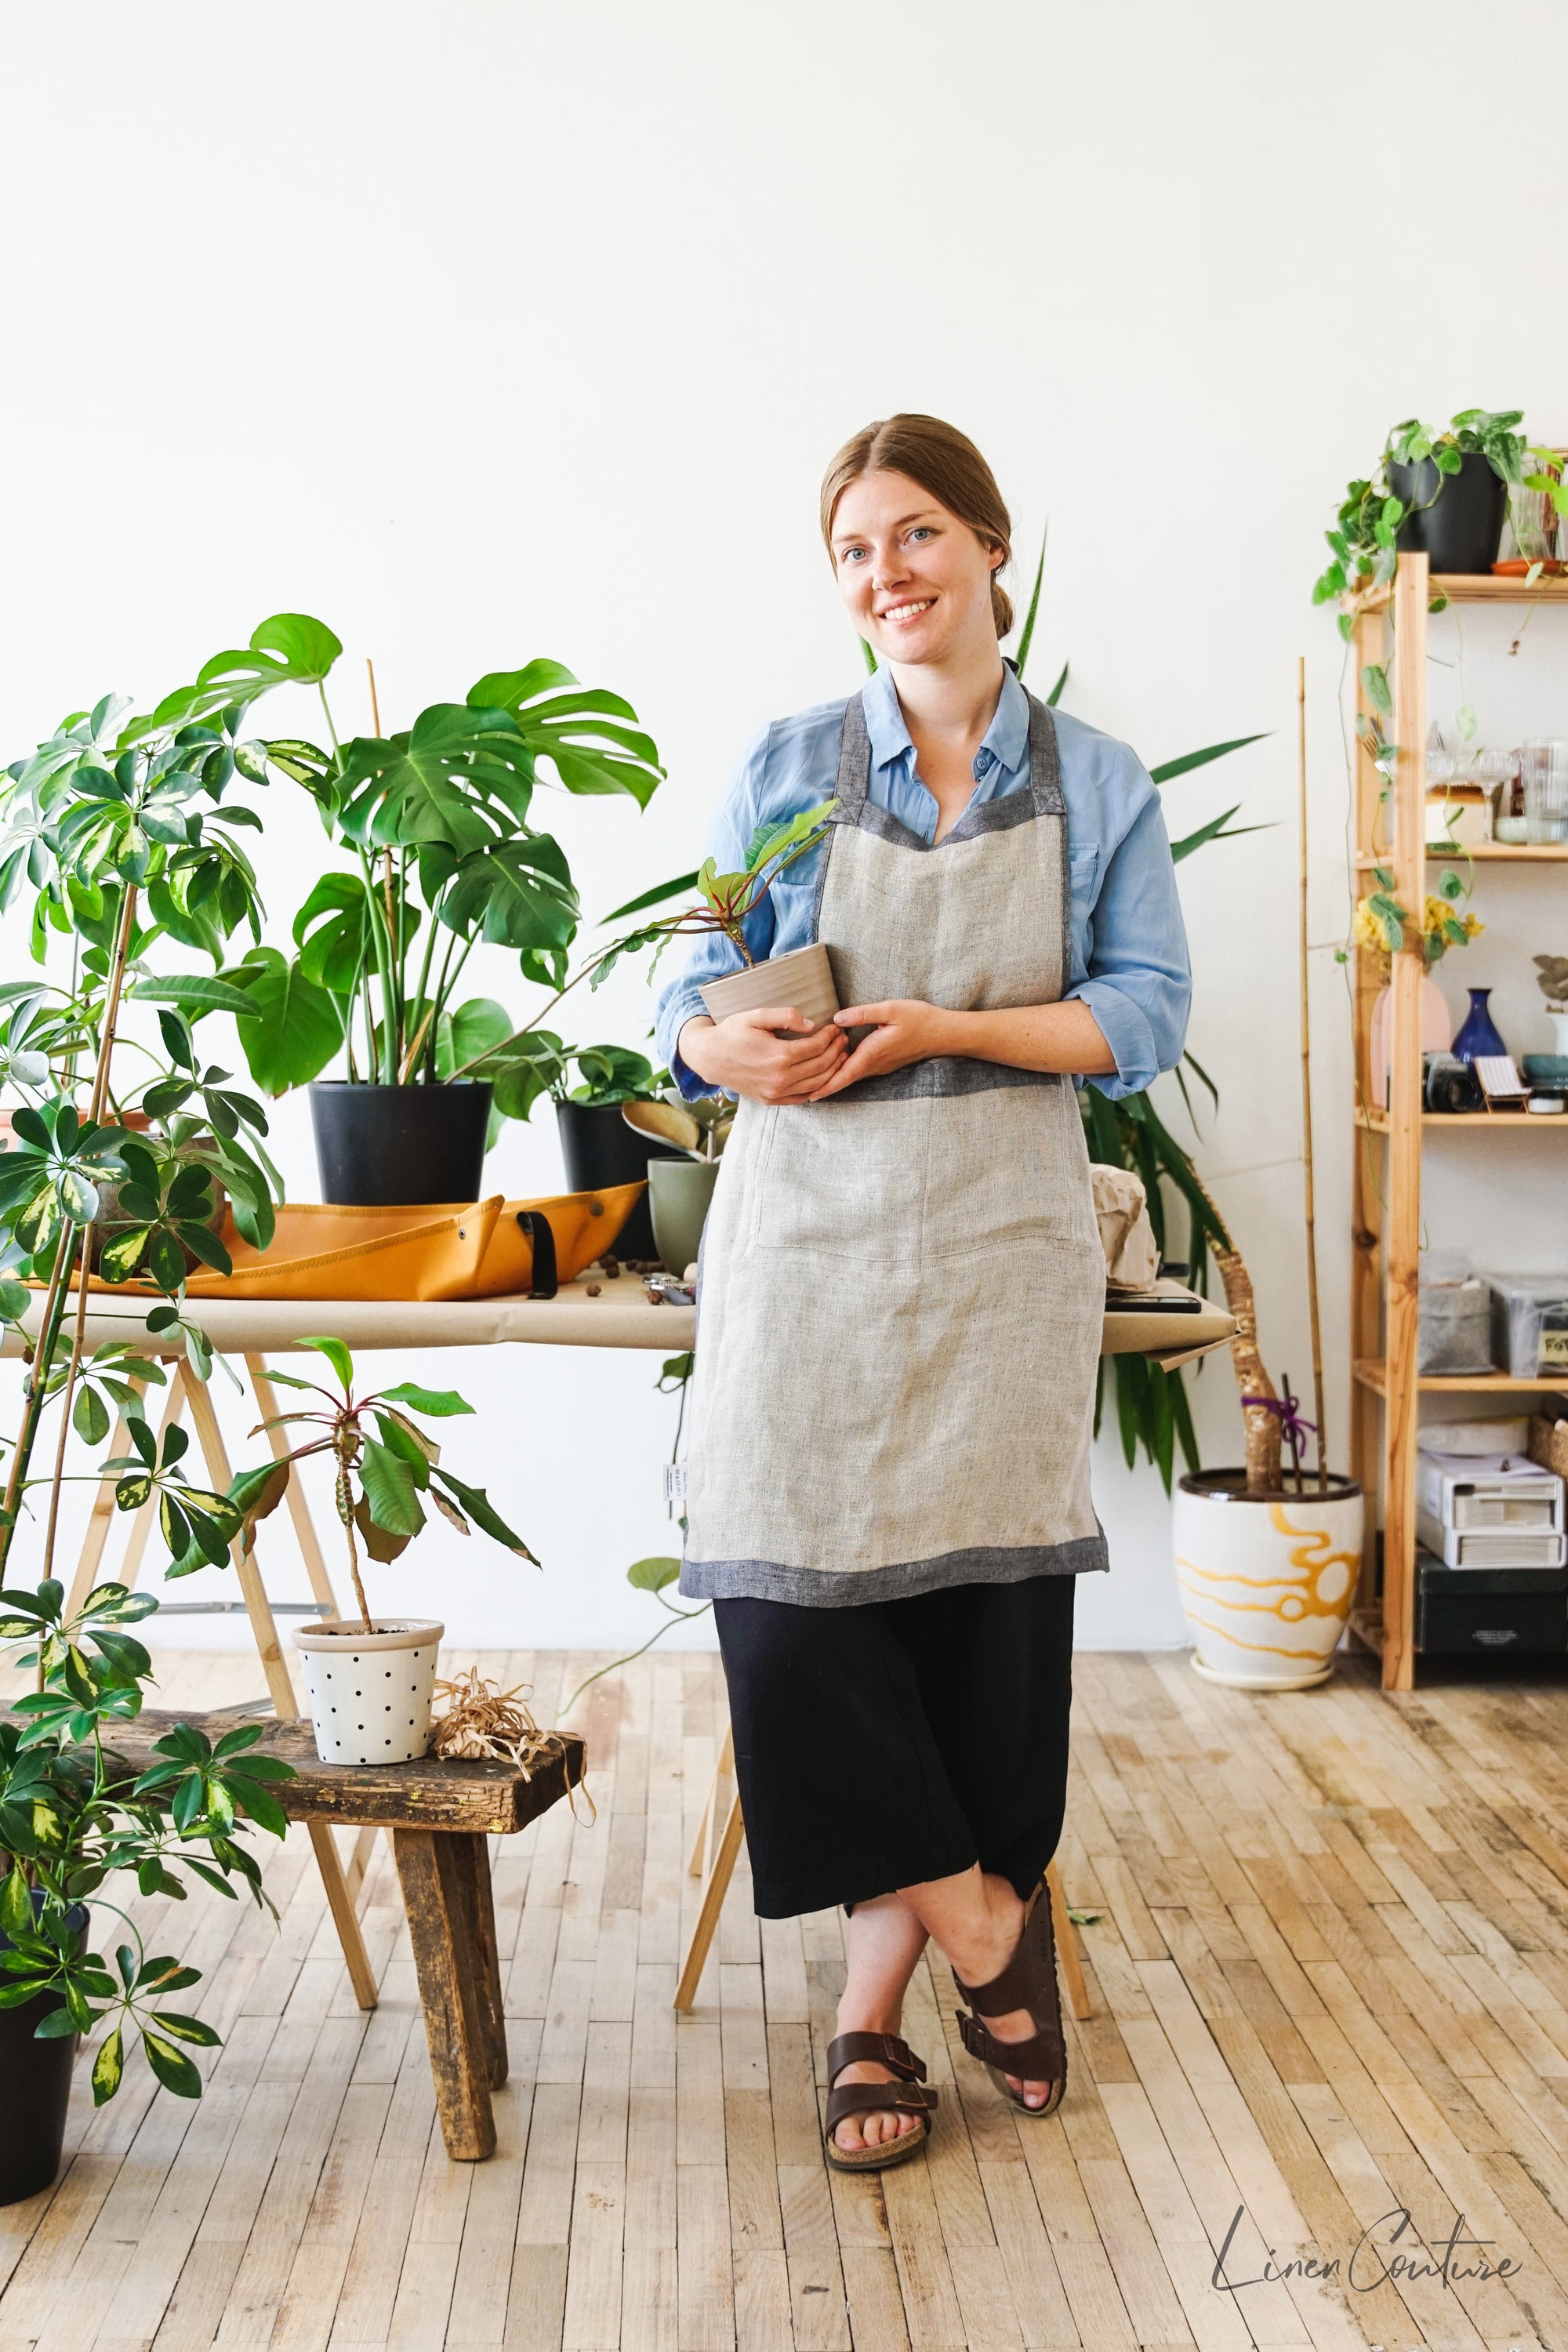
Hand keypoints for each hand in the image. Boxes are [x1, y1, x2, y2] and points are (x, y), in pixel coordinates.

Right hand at [678, 1008, 847, 1104]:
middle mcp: (779, 1078)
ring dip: (832, 1070)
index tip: (835, 1028)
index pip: (816, 1048)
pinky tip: (823, 1075)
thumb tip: (810, 1024)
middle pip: (820, 1066)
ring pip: (816, 1084)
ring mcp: (775, 1093)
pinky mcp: (771, 1100)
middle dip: (836, 1052)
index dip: (830, 1037)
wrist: (710, 1057)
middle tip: (843, 1040)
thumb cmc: (732, 1033)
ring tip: (839, 1055)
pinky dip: (817, 1087)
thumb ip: (785, 1016)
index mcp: (778, 1056)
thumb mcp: (756, 1016)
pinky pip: (802, 1097)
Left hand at [807, 1000, 955, 1099]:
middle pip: (844, 1079)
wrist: (944, 1034)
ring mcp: (881, 1066)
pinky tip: (835, 1065)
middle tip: (801, 1090)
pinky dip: (845, 1071)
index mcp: (873, 1053)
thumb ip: (862, 1014)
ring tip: (812, 1080)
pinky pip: (860, 1071)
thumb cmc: (920, 1019)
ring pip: (852, 1076)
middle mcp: (875, 1065)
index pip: (844, 1075)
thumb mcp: (890, 1010)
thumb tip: (836, 1019)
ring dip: (833, 1079)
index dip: (826, 1086)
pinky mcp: (885, 1063)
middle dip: (823, 1085)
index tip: (809, 1095)